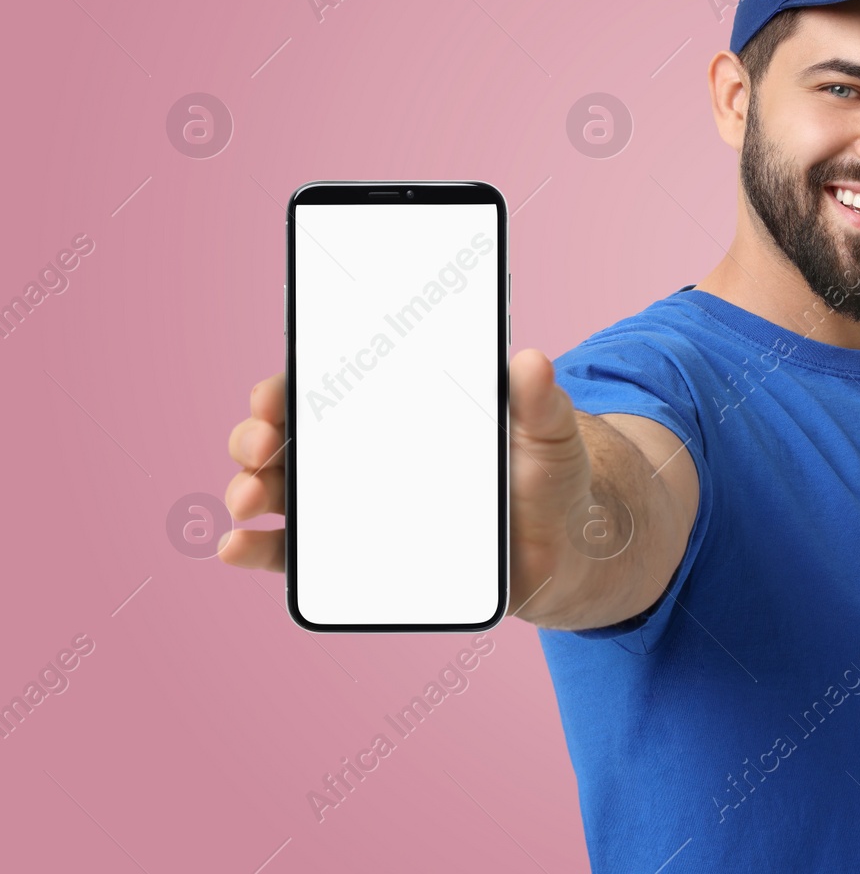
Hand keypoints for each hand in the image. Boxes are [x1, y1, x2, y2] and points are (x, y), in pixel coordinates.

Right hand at [220, 349, 596, 619]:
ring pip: (283, 492)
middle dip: (258, 438)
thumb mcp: (550, 434)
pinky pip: (298, 556)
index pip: (329, 390)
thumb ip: (540, 402)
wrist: (564, 549)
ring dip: (251, 490)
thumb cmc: (549, 478)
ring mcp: (358, 507)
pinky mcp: (362, 558)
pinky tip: (236, 548)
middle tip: (263, 445)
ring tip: (247, 500)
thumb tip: (531, 360)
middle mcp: (365, 454)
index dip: (288, 391)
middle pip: (290, 438)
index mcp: (399, 411)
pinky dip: (260, 551)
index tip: (271, 398)